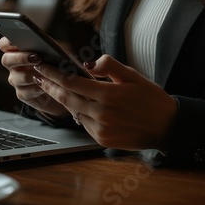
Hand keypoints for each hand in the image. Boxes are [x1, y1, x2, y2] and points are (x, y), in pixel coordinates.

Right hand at [0, 37, 69, 117]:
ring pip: (17, 77)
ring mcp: (16, 80)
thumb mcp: (55, 52)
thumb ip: (49, 46)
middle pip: (6, 60)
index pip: (4, 44)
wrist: (62, 87)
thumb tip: (47, 44)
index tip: (15, 39)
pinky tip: (46, 86)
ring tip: (44, 73)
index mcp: (16, 51)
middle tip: (37, 57)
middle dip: (21, 58)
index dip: (7, 42)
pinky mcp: (22, 94)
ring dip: (31, 74)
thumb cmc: (57, 64)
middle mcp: (13, 65)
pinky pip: (25, 92)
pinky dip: (37, 88)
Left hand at [33, 54, 177, 150]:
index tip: (42, 66)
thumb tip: (87, 64)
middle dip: (49, 85)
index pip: (72, 82)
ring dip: (61, 99)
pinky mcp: (102, 140)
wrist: (167, 127)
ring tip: (50, 87)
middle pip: (67, 97)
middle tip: (37, 76)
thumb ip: (109, 66)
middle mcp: (102, 113)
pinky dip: (77, 112)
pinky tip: (74, 104)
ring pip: (73, 111)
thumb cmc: (151, 99)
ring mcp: (101, 129)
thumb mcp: (133, 76)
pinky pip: (83, 123)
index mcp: (108, 95)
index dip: (53, 73)